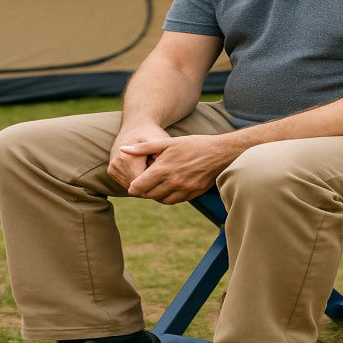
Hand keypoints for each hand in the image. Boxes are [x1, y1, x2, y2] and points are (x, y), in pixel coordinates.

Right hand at [107, 127, 170, 190]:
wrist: (136, 124)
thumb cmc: (151, 133)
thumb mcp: (159, 141)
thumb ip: (159, 157)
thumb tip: (161, 174)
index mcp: (126, 159)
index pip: (143, 184)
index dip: (157, 182)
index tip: (166, 174)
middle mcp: (116, 165)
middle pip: (137, 187)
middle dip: (150, 183)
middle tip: (161, 172)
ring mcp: (112, 169)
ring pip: (132, 187)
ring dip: (143, 182)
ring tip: (151, 168)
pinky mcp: (111, 171)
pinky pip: (127, 182)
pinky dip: (136, 179)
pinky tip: (144, 168)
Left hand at [119, 134, 241, 204]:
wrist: (219, 152)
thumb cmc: (192, 144)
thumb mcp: (167, 142)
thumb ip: (144, 148)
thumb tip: (123, 150)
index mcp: (162, 169)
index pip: (138, 186)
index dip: (133, 186)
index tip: (135, 181)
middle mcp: (172, 182)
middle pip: (148, 195)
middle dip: (143, 191)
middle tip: (144, 183)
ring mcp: (183, 190)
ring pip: (161, 200)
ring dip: (155, 195)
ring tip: (156, 185)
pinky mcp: (192, 194)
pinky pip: (174, 201)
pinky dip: (168, 197)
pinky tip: (169, 187)